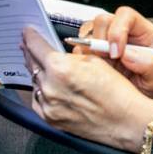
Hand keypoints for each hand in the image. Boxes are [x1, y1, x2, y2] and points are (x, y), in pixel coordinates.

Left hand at [22, 26, 152, 150]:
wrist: (125, 121)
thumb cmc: (116, 92)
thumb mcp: (95, 61)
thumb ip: (71, 56)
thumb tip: (57, 53)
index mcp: (61, 68)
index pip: (36, 46)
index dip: (30, 36)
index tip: (27, 33)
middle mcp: (50, 88)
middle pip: (31, 64)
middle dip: (30, 52)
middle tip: (27, 45)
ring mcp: (48, 106)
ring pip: (34, 83)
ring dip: (36, 72)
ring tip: (40, 65)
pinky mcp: (50, 119)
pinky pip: (37, 100)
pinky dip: (40, 91)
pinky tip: (47, 86)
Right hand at [72, 6, 152, 99]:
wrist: (135, 103)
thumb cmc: (149, 87)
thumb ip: (150, 66)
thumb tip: (129, 54)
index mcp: (141, 32)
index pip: (125, 15)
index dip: (118, 30)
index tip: (117, 52)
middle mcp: (121, 32)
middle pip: (102, 20)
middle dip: (101, 41)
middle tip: (106, 61)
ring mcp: (104, 41)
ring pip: (87, 33)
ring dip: (91, 52)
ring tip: (102, 69)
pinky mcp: (90, 52)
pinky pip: (78, 49)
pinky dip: (82, 61)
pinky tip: (94, 72)